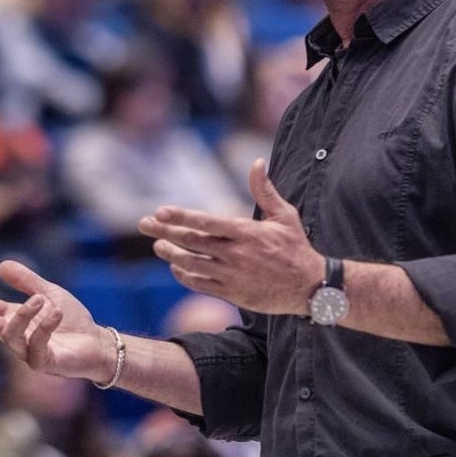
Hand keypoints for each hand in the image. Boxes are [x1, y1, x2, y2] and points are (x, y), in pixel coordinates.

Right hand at [0, 261, 114, 381]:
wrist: (98, 343)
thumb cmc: (73, 321)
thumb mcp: (50, 293)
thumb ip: (27, 282)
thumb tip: (0, 265)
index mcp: (17, 319)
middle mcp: (19, 337)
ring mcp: (29, 352)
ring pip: (12, 337)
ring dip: (22, 316)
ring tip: (39, 300)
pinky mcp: (45, 364)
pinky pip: (37, 348)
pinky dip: (44, 329)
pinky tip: (55, 314)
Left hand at [138, 158, 324, 314]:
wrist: (310, 287)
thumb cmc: (296, 247)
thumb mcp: (284, 215)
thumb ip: (265, 190)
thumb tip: (257, 162)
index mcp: (246, 233)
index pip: (205, 222)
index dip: (180, 217)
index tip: (160, 212)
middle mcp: (235, 254)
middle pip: (191, 242)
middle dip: (164, 232)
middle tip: (145, 225)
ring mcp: (232, 275)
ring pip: (192, 264)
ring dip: (171, 254)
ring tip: (158, 246)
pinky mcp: (232, 293)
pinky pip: (201, 284)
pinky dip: (185, 275)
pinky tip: (176, 267)